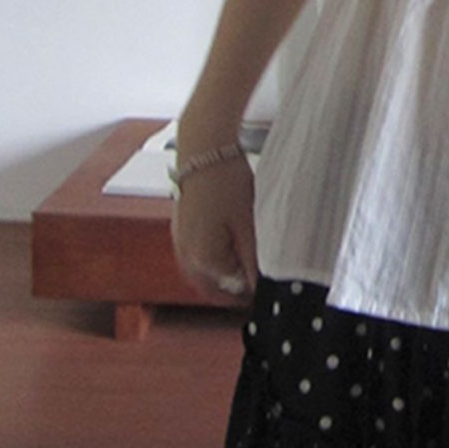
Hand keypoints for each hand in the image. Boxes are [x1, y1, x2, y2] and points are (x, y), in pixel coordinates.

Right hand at [171, 154, 257, 304]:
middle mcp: (186, 258)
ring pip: (203, 276)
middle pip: (214, 290)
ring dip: (223, 279)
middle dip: (236, 292)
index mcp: (204, 261)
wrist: (205, 152)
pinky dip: (212, 263)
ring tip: (248, 269)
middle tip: (259, 285)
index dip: (253, 295)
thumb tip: (260, 289)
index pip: (233, 293)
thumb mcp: (249, 226)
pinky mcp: (179, 231)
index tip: (269, 292)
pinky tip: (230, 250)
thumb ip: (253, 262)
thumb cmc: (228, 184)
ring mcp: (180, 244)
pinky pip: (195, 259)